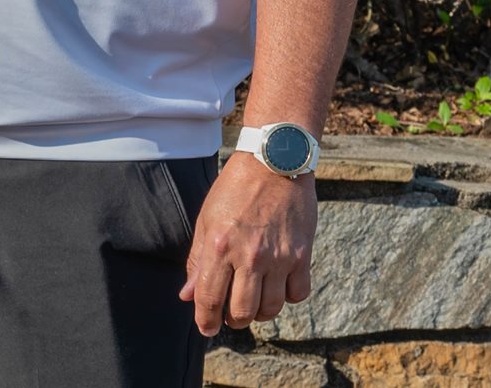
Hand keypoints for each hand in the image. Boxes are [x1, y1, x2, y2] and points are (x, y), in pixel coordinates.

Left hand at [177, 153, 316, 334]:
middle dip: (233, 319)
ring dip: (260, 312)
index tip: (206, 328)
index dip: (206, 320)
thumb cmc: (235, 189)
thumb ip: (197, 260)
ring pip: (270, 309)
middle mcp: (249, 255)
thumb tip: (187, 296)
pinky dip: (287, 297)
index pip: (210, 298)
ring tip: (254, 299)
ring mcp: (279, 257)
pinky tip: (278, 285)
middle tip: (231, 314)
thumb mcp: (207, 219)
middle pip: (242, 311)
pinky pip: (297, 294)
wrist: (274, 161)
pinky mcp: (303, 255)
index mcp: (219, 245)